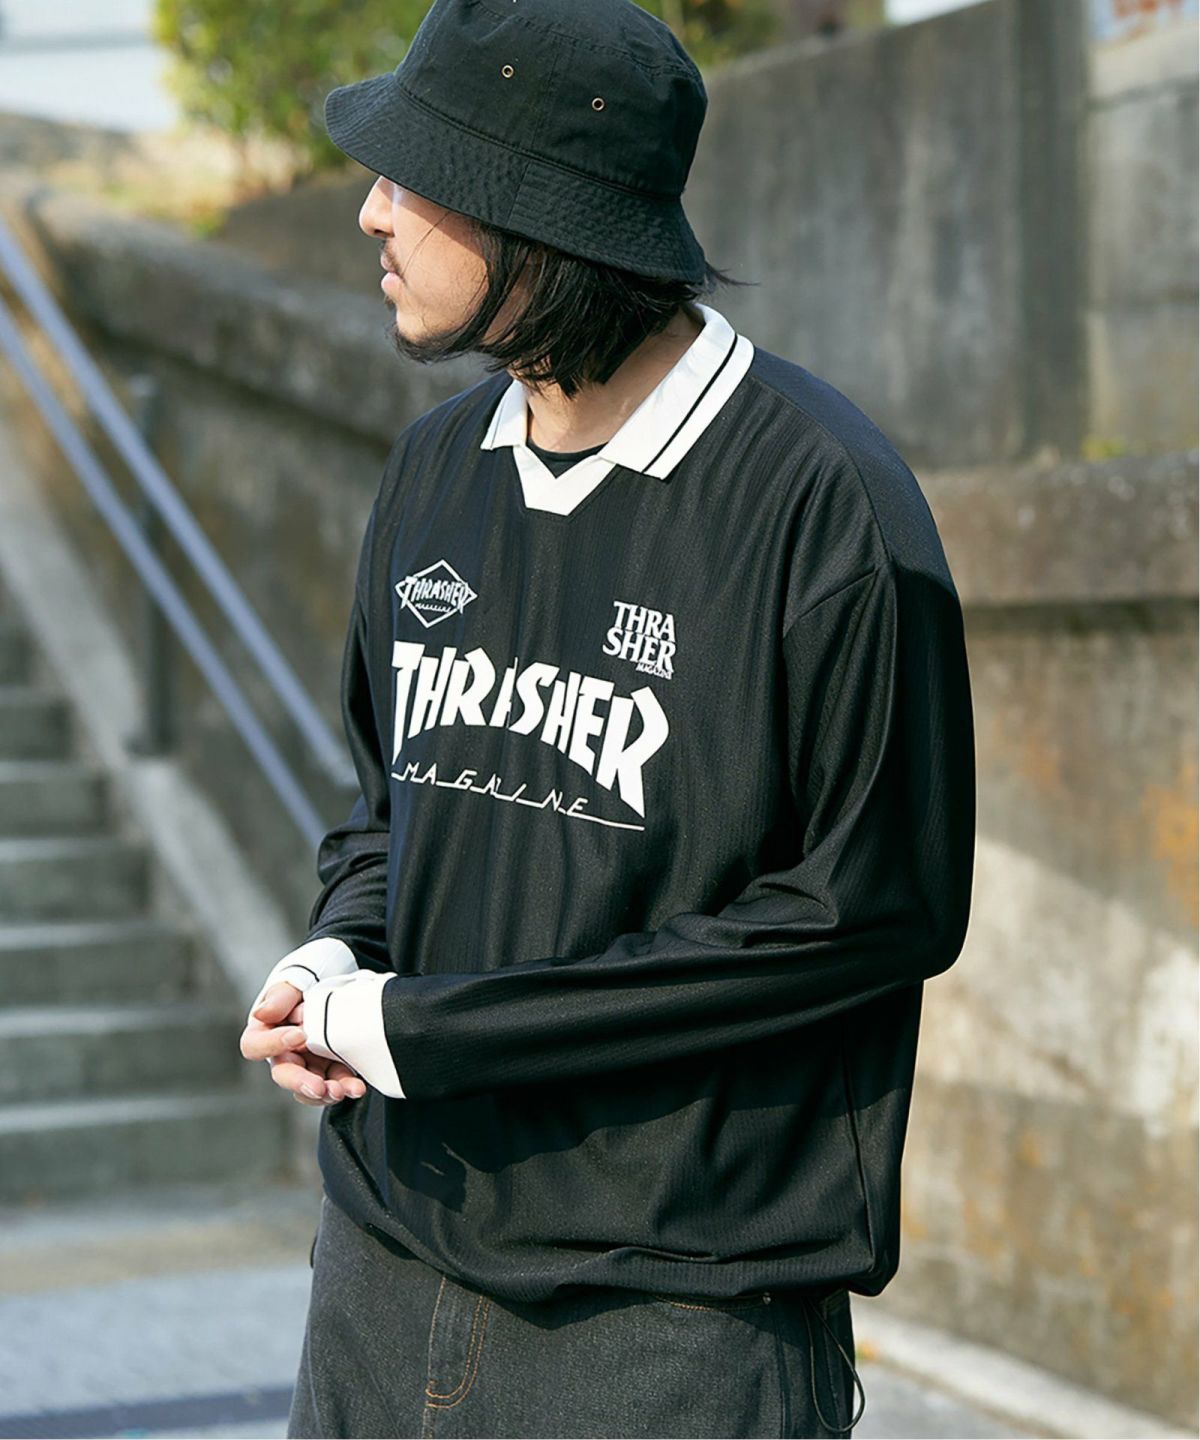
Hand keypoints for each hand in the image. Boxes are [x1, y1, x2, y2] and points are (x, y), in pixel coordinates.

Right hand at [239, 980, 367, 1105]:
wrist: (335, 976)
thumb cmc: (307, 977)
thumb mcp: (293, 979)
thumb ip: (280, 996)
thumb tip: (264, 1014)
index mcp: (265, 1031)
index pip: (255, 1046)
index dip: (273, 1045)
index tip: (299, 1035)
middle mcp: (284, 1052)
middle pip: (285, 1075)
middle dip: (302, 1082)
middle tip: (319, 1086)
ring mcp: (308, 1062)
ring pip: (310, 1086)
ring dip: (327, 1092)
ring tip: (344, 1090)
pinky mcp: (331, 1068)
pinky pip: (334, 1083)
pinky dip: (345, 1087)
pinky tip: (356, 1087)